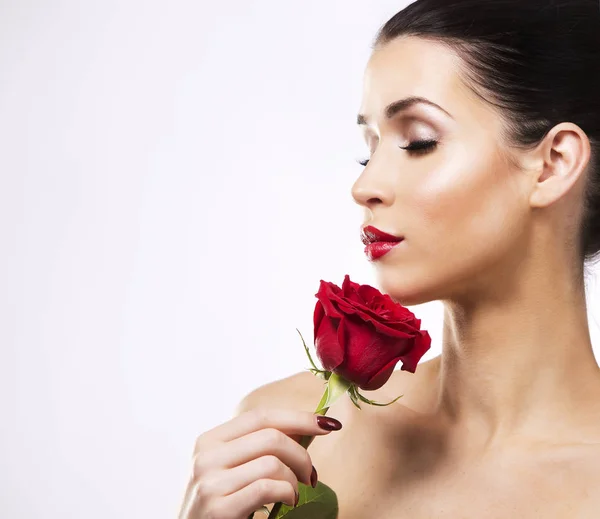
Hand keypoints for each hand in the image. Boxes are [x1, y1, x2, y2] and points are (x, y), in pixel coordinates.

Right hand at [177, 407, 341, 518]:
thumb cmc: (222, 504)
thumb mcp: (231, 469)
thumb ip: (257, 447)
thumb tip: (306, 427)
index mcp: (209, 439)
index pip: (260, 416)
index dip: (297, 417)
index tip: (326, 424)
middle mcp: (205, 456)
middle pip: (271, 437)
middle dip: (301, 454)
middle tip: (311, 475)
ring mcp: (210, 482)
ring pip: (272, 463)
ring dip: (294, 480)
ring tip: (294, 493)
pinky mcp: (218, 508)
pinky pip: (267, 488)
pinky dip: (286, 493)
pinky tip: (287, 502)